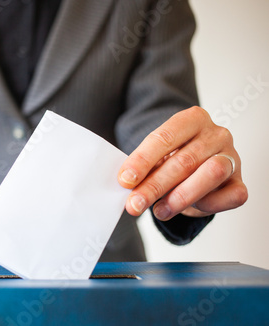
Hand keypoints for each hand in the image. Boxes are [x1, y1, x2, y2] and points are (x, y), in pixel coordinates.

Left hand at [118, 106, 247, 220]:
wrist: (196, 168)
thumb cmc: (172, 159)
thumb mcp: (156, 157)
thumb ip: (144, 167)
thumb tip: (127, 184)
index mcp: (192, 119)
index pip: (165, 137)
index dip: (143, 160)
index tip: (125, 180)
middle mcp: (216, 134)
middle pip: (184, 160)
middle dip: (155, 186)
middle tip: (135, 204)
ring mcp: (232, 157)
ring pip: (210, 174)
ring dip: (179, 197)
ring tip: (158, 211)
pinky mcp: (239, 182)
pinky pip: (232, 195)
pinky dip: (208, 205)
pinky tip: (187, 210)